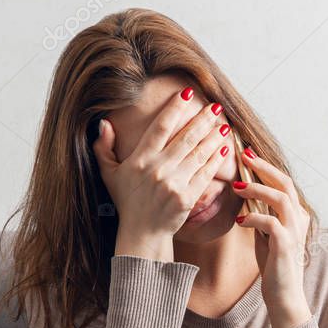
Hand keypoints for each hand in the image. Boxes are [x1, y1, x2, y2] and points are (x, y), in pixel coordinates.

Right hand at [92, 89, 228, 255]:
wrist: (142, 233)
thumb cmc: (127, 201)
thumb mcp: (109, 174)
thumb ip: (103, 148)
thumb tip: (104, 123)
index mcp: (140, 160)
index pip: (160, 127)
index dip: (174, 109)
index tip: (186, 93)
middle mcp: (158, 169)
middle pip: (185, 137)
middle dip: (202, 119)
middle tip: (214, 106)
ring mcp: (174, 184)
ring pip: (198, 153)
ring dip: (213, 137)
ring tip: (223, 124)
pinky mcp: (188, 197)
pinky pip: (205, 173)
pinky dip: (216, 160)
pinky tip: (223, 149)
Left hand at [231, 147, 312, 327]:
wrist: (284, 295)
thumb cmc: (274, 265)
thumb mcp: (266, 235)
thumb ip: (261, 215)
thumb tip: (245, 196)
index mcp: (296, 214)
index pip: (282, 182)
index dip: (266, 166)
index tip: (247, 154)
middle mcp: (299, 218)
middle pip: (284, 182)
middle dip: (263, 167)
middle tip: (243, 155)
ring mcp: (295, 231)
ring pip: (279, 198)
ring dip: (256, 189)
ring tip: (236, 186)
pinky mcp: (286, 244)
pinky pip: (270, 222)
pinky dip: (253, 218)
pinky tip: (239, 220)